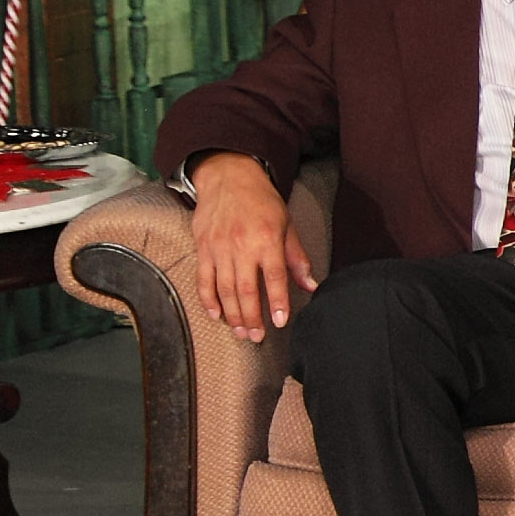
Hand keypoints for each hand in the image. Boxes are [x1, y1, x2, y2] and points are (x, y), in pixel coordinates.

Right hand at [187, 153, 313, 345]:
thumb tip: (311, 285)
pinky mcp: (203, 249)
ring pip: (225, 289)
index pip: (274, 277)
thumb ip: (297, 258)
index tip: (281, 322)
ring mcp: (219, 248)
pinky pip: (204, 280)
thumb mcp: (287, 225)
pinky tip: (217, 315)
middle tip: (257, 337)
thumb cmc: (263, 202)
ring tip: (241, 332)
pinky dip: (209, 300)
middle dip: (252, 318)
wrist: (228, 178)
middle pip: (246, 290)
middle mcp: (242, 246)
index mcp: (267, 240)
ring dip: (233, 315)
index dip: (278, 302)